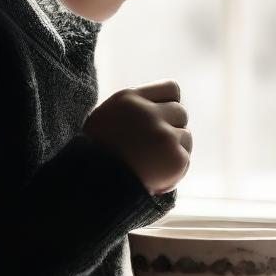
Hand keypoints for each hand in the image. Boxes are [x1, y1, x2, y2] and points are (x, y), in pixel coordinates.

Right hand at [81, 79, 191, 195]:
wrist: (90, 187)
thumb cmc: (93, 156)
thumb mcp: (105, 119)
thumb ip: (133, 110)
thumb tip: (160, 109)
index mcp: (129, 99)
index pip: (171, 88)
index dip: (169, 104)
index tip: (161, 119)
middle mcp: (149, 113)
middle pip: (180, 112)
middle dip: (171, 129)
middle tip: (152, 149)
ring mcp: (164, 135)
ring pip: (186, 136)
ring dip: (174, 150)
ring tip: (151, 165)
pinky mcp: (175, 158)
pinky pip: (185, 160)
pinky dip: (173, 172)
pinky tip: (154, 179)